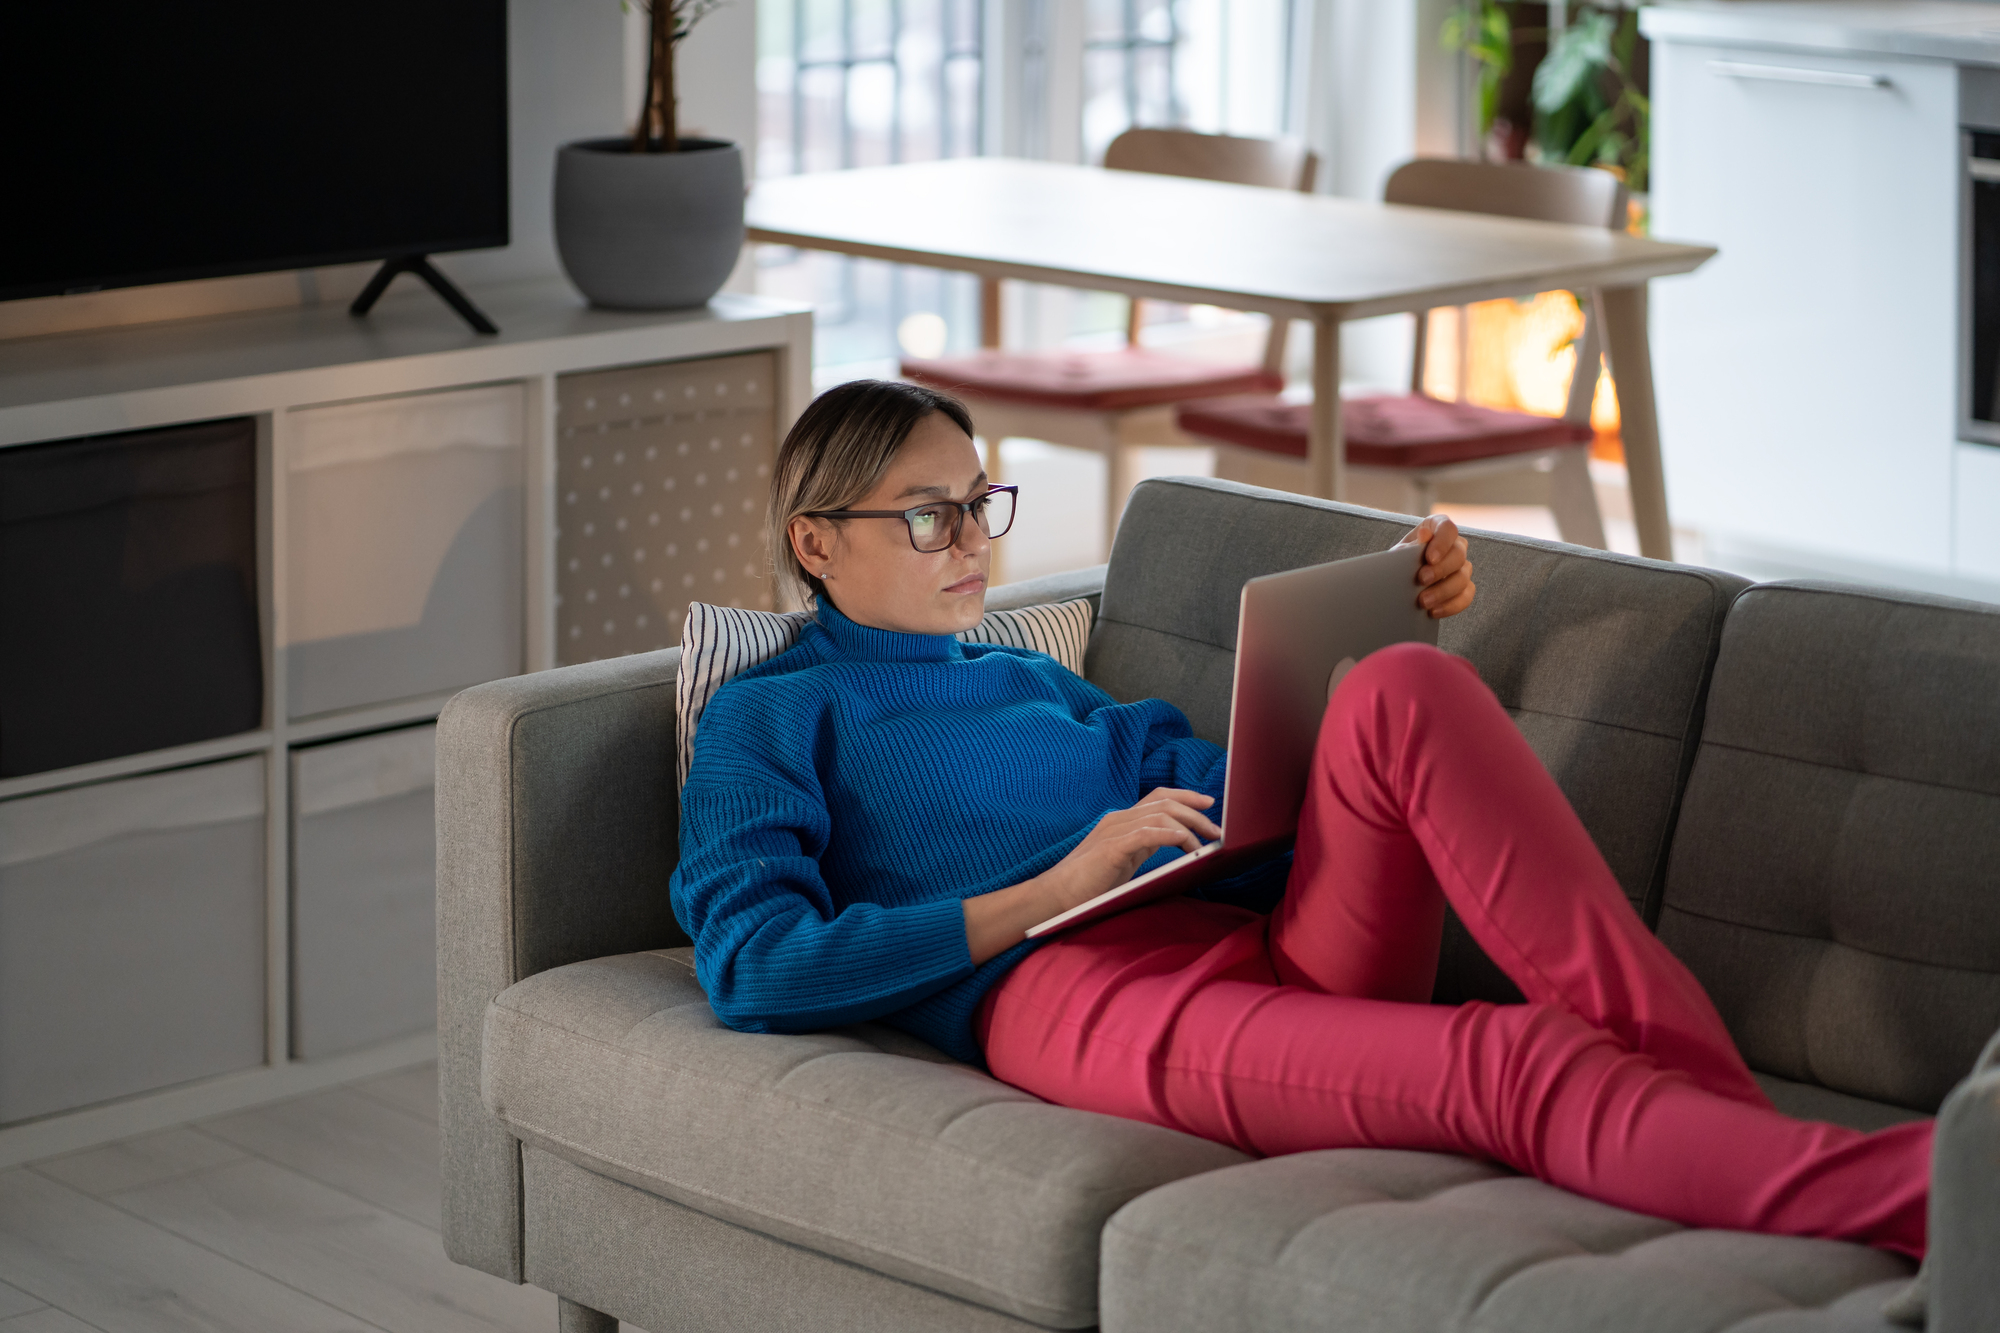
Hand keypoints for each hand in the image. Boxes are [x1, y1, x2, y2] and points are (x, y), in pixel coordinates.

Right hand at [1042, 788, 1219, 910]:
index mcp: (1122, 821)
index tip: (1209, 804)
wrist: (1055, 897)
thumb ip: (1144, 849)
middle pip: (1165, 801)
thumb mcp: (1123, 861)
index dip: (1186, 796)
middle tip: (1217, 827)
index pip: (1158, 797)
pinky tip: (1187, 844)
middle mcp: (1119, 819)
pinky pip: (1147, 833)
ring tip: (1207, 841)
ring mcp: (1114, 830)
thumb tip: (1179, 847)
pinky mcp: (1111, 847)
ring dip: (1190, 826)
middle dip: (1196, 811)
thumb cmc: (1089, 885)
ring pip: (1160, 814)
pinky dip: (1172, 835)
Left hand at [1397, 515, 1474, 617]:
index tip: (1429, 558)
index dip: (1441, 543)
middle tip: (1422, 580)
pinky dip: (1451, 605)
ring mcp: (1462, 566)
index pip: (1448, 529)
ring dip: (1443, 591)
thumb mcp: (1400, 552)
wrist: (1397, 582)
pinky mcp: (1464, 587)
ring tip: (1423, 601)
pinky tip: (1434, 611)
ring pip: (1463, 577)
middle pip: (1458, 554)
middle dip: (1441, 569)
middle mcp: (1455, 545)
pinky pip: (1466, 596)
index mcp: (1438, 528)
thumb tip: (1424, 533)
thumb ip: (1412, 545)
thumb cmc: (1399, 561)